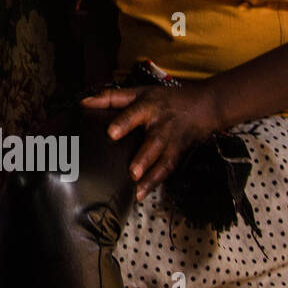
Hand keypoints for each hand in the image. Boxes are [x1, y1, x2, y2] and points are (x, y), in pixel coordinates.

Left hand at [81, 82, 221, 202]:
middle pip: (153, 143)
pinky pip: (166, 170)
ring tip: (136, 189)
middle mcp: (161, 126)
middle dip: (144, 158)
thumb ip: (110, 97)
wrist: (203, 106)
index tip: (112, 133)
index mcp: (149, 108)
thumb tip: (84, 102)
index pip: (135, 114)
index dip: (124, 123)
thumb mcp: (138, 92)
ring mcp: (171, 142)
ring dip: (150, 177)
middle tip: (132, 171)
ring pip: (163, 161)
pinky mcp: (177, 154)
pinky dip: (154, 183)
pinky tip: (141, 194)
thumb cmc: (165, 100)